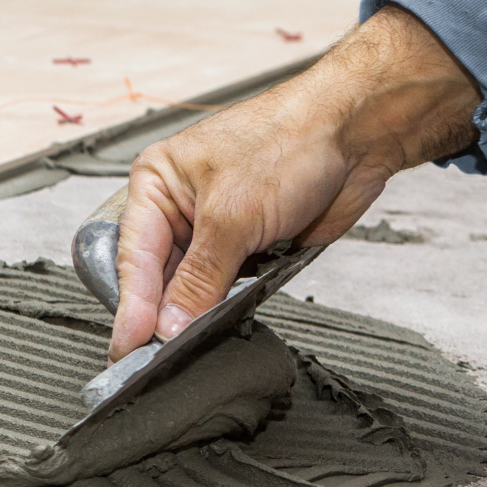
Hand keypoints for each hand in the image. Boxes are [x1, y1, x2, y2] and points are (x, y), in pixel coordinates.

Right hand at [109, 6, 480, 359]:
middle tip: (154, 354)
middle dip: (162, 312)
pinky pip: (229, 287)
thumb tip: (171, 324)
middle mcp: (180, 206)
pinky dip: (229, 305)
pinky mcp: (250, 244)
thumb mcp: (232, 215)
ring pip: (194, 285)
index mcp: (156, 183)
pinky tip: (222, 323)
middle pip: (159, 275)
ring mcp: (217, 227)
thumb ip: (199, 278)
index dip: (132, 304)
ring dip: (197, 311)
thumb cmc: (290, 140)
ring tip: (188, 343)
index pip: (134, 255)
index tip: (128, 344)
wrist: (357, 132)